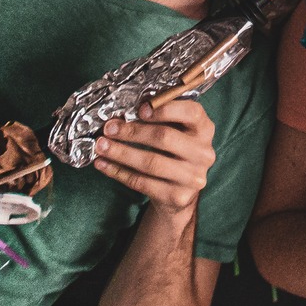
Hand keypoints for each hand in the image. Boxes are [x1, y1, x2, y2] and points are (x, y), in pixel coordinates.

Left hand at [93, 99, 217, 216]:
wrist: (182, 192)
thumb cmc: (175, 151)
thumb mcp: (178, 130)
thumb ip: (162, 117)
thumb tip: (127, 109)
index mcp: (205, 129)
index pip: (191, 112)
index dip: (164, 109)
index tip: (139, 109)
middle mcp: (204, 153)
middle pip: (165, 137)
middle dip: (132, 132)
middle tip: (109, 128)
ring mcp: (192, 177)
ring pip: (151, 162)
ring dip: (121, 153)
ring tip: (101, 146)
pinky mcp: (177, 197)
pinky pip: (142, 182)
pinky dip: (119, 172)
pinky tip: (103, 164)